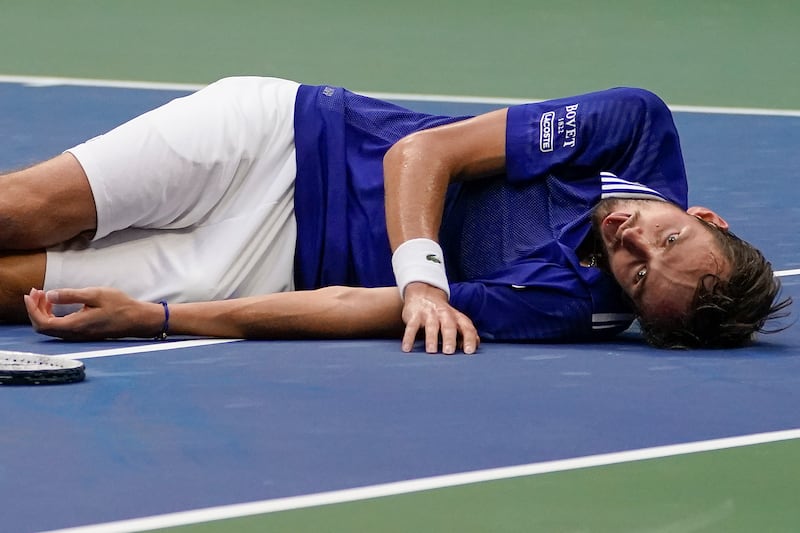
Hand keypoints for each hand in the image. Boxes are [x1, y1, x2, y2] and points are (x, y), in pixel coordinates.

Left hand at [24, 287, 160, 339]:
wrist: (137, 319)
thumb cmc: (120, 305)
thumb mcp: (95, 294)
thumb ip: (71, 295)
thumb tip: (50, 295)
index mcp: (75, 325)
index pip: (42, 322)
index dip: (32, 309)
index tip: (31, 293)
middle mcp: (74, 334)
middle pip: (43, 327)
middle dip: (35, 309)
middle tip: (37, 292)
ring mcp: (79, 335)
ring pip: (51, 328)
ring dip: (43, 312)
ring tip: (45, 296)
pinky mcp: (83, 333)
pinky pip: (60, 328)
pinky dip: (53, 316)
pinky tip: (57, 305)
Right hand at [400, 282, 479, 354]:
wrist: (423, 294)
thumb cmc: (443, 315)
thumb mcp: (456, 320)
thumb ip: (466, 333)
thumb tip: (476, 346)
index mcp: (457, 317)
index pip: (466, 327)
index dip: (469, 339)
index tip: (469, 352)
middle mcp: (444, 314)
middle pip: (449, 326)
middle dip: (449, 339)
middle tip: (449, 352)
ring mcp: (429, 314)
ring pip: (431, 326)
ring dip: (431, 339)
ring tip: (431, 351)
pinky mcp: (414, 315)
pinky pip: (411, 327)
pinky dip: (409, 338)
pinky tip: (407, 349)